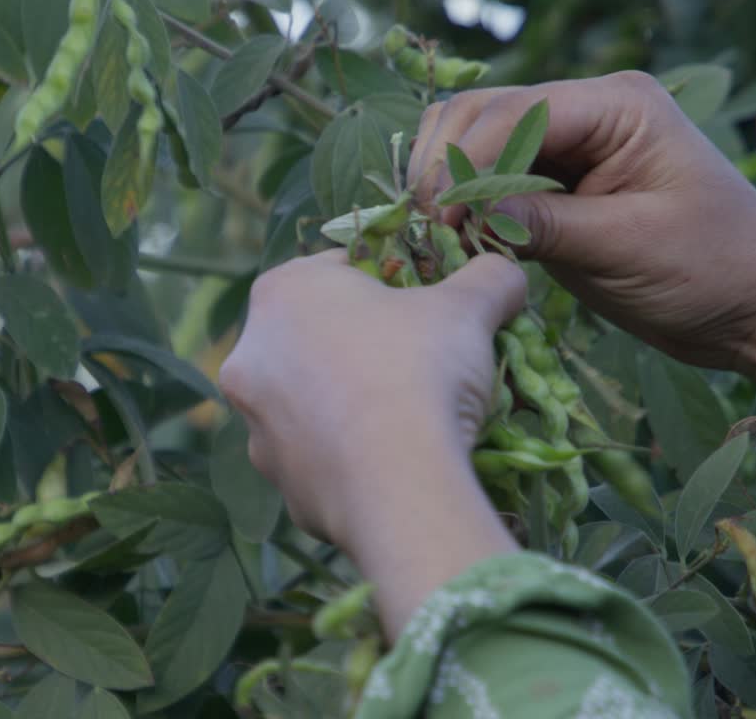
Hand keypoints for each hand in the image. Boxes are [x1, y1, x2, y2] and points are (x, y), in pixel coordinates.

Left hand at [219, 250, 523, 633]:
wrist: (399, 485)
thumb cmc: (420, 371)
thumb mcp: (467, 308)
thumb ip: (486, 278)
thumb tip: (505, 274)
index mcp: (280, 292)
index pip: (339, 269)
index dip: (390, 283)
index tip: (425, 305)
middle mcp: (250, 355)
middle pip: (319, 338)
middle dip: (364, 346)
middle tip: (418, 362)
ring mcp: (255, 424)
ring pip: (312, 403)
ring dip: (351, 404)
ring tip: (406, 417)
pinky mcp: (277, 480)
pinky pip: (319, 459)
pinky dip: (349, 458)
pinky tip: (389, 462)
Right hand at [407, 70, 755, 372]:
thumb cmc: (713, 268)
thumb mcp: (625, 247)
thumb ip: (541, 223)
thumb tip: (461, 213)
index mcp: (616, 106)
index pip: (514, 114)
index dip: (467, 163)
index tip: (441, 219)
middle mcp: (584, 113)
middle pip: (480, 115)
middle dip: (446, 166)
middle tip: (429, 228)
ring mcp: (566, 150)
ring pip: (473, 144)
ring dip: (447, 184)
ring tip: (439, 236)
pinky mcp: (553, 190)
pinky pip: (489, 184)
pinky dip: (464, 208)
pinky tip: (455, 241)